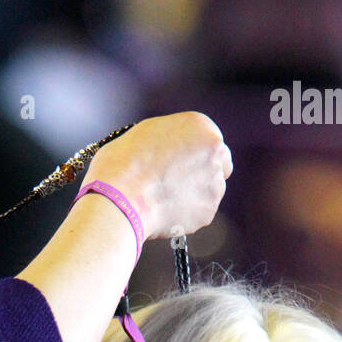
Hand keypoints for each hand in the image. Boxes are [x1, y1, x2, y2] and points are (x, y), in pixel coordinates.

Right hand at [84, 112, 232, 239]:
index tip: (185, 166)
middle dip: (203, 175)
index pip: (211, 142)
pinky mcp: (208, 212)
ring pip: (210, 192)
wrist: (120, 199)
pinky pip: (199, 214)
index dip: (197, 155)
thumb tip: (173, 154)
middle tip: (180, 185)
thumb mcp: (148, 134)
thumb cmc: (123, 164)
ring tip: (163, 200)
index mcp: (201, 125)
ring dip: (194, 196)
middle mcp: (215, 151)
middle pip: (220, 167)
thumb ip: (171, 141)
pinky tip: (164, 212)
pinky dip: (186, 216)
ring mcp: (215, 183)